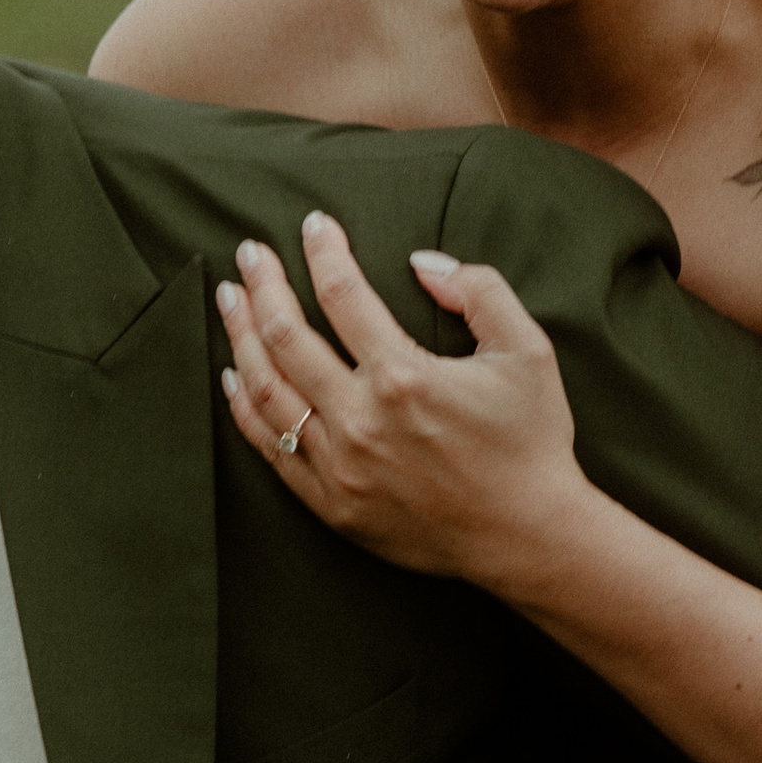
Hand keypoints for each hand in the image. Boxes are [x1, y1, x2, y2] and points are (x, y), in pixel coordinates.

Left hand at [212, 212, 590, 585]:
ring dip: (240, 337)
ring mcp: (340, 466)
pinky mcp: (332, 504)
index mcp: (404, 377)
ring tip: (229, 299)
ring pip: (266, 390)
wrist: (527, 537)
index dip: (323, 251)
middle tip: (251, 253)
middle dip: (263, 284)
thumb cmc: (532, 441)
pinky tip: (233, 375)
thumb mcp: (526, 351)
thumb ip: (478, 290)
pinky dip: (244, 408)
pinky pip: (271, 448)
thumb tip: (421, 262)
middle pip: (285, 336)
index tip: (314, 225)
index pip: (342, 294)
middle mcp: (361, 421)